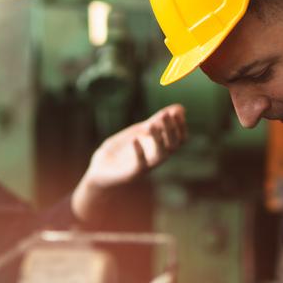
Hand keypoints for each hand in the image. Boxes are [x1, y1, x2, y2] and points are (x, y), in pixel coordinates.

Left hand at [71, 104, 187, 221]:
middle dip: (171, 129)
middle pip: (173, 146)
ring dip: (158, 140)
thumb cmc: (123, 150)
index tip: (177, 112)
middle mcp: (156, 158)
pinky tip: (134, 139)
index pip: (180, 139)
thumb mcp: (140, 131)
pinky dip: (139, 152)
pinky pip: (140, 165)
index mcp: (160, 148)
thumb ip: (157, 121)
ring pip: (161, 156)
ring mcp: (146, 166)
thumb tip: (180, 108)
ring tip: (151, 124)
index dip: (181, 126)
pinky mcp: (132, 174)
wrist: (101, 170)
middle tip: (165, 114)